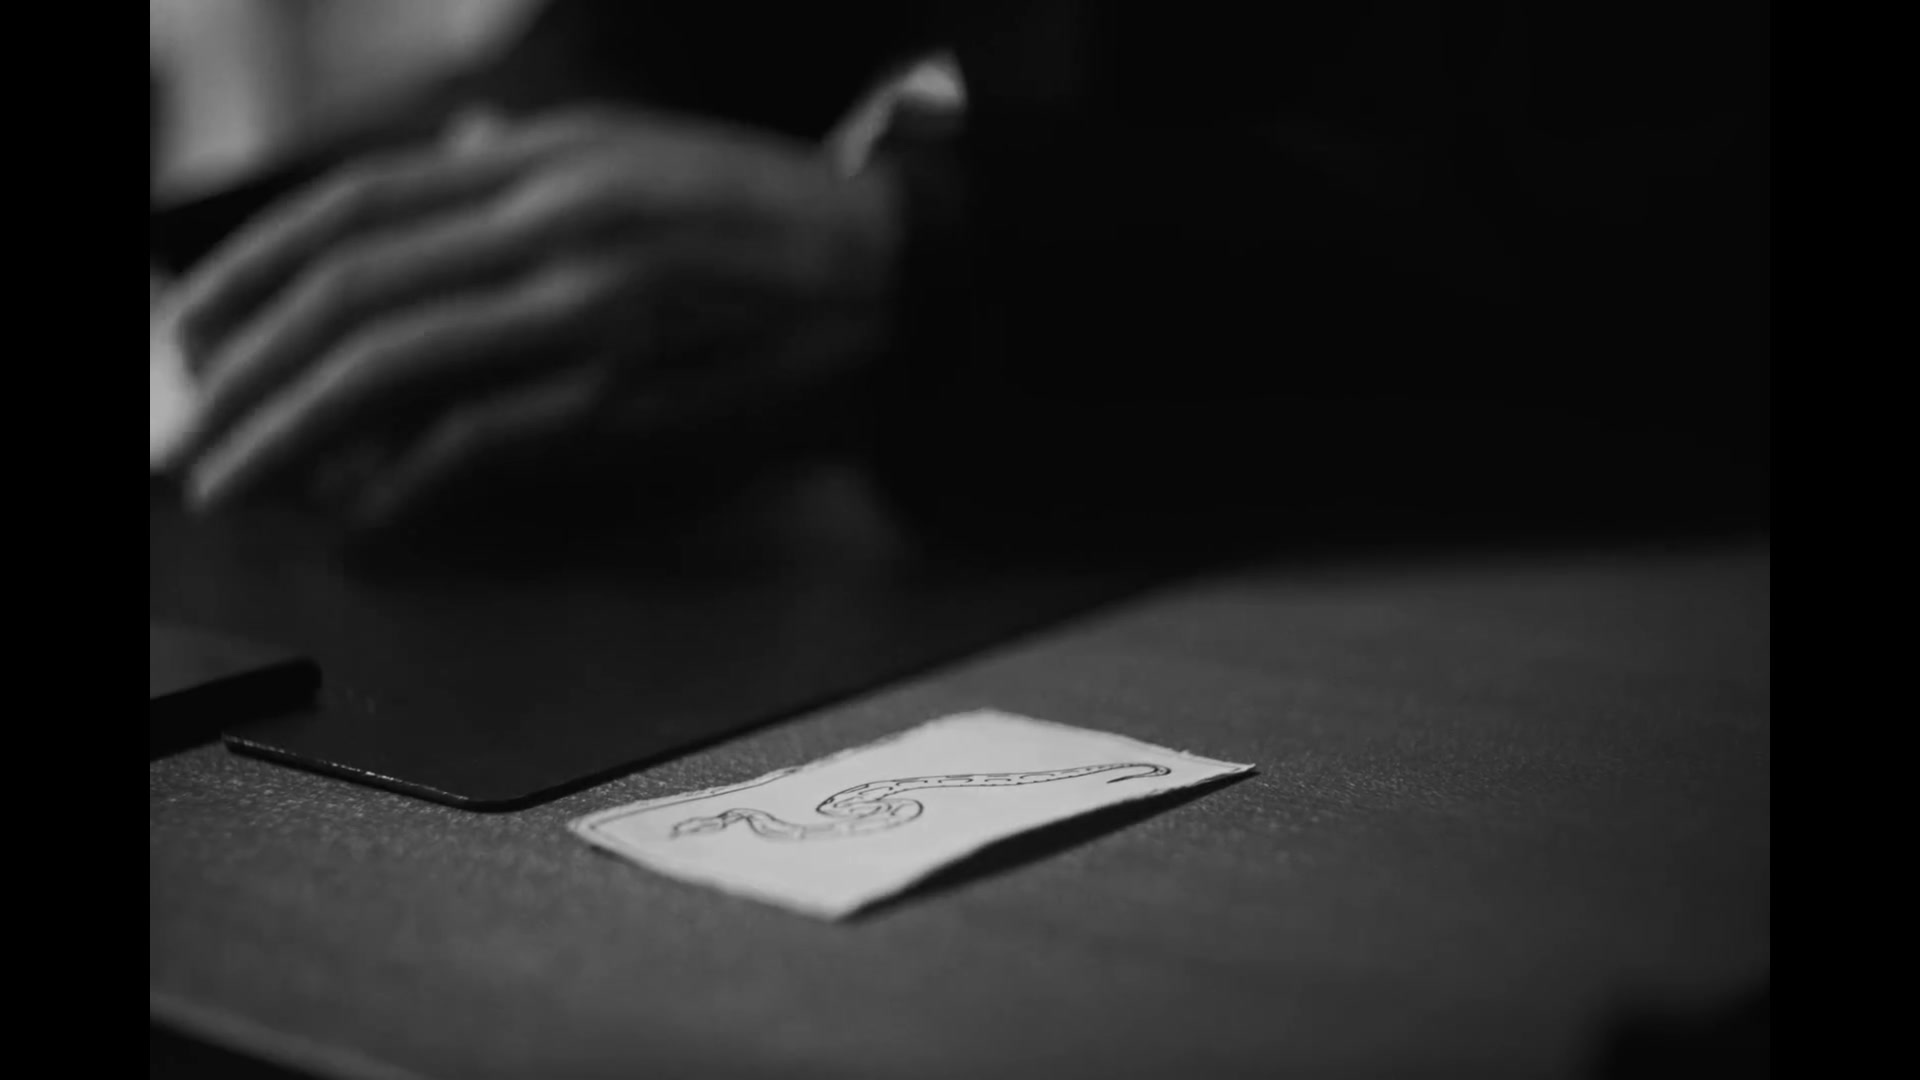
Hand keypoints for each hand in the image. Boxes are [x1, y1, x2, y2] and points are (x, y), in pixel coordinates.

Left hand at [163, 107, 902, 519]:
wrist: (891, 281)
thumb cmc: (768, 218)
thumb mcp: (640, 153)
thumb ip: (532, 155)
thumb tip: (449, 148)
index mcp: (549, 159)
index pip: (359, 205)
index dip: (254, 265)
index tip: (197, 324)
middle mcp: (552, 225)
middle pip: (351, 291)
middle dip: (244, 366)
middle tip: (191, 427)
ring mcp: (585, 314)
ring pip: (391, 371)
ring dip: (289, 433)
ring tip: (232, 481)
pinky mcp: (623, 398)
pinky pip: (478, 444)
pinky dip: (401, 485)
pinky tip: (358, 517)